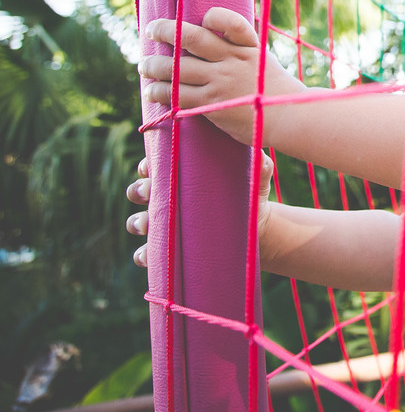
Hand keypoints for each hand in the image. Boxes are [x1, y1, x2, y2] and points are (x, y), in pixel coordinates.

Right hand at [126, 152, 275, 266]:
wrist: (255, 229)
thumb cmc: (250, 193)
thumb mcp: (255, 176)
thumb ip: (257, 163)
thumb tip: (259, 156)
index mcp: (182, 174)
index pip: (156, 164)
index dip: (148, 164)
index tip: (150, 166)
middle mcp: (168, 198)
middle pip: (140, 191)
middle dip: (139, 190)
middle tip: (148, 192)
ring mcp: (166, 225)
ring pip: (138, 222)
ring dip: (137, 223)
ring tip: (147, 225)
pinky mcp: (170, 251)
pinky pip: (147, 254)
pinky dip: (144, 255)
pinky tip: (150, 255)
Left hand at [139, 7, 303, 144]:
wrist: (289, 119)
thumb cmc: (274, 89)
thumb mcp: (263, 60)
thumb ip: (241, 47)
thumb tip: (215, 32)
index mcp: (249, 47)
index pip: (229, 21)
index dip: (212, 16)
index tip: (201, 18)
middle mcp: (233, 61)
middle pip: (192, 38)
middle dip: (165, 31)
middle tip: (151, 30)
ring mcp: (222, 82)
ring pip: (177, 68)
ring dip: (154, 65)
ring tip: (144, 66)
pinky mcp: (212, 105)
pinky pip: (177, 95)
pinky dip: (160, 91)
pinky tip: (152, 91)